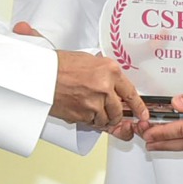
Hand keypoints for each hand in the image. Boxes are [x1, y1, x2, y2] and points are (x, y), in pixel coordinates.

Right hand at [15, 22, 148, 131]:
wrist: (40, 74)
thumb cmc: (58, 65)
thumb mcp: (87, 60)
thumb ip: (104, 73)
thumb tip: (113, 86)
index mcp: (109, 70)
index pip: (131, 92)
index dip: (138, 106)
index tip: (142, 114)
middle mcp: (105, 86)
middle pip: (119, 110)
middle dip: (114, 114)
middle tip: (105, 110)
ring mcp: (95, 102)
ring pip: (106, 119)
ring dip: (99, 117)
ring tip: (86, 106)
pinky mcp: (83, 115)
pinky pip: (91, 123)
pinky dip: (87, 119)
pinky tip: (78, 109)